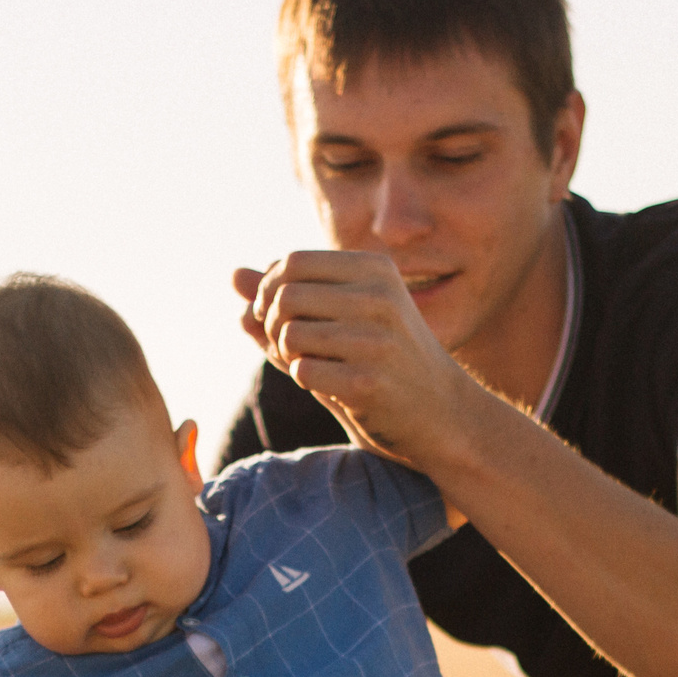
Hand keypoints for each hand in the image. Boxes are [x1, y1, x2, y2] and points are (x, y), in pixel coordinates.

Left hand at [233, 253, 481, 472]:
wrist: (444, 413)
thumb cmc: (386, 360)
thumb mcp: (341, 317)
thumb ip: (287, 296)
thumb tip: (233, 275)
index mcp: (374, 269)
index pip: (290, 263)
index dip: (267, 291)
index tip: (274, 317)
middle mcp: (379, 296)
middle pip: (284, 296)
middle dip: (272, 325)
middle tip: (289, 347)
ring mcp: (377, 339)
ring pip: (289, 334)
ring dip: (288, 356)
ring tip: (312, 365)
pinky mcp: (370, 382)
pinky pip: (303, 371)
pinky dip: (305, 381)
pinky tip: (330, 385)